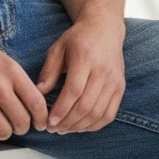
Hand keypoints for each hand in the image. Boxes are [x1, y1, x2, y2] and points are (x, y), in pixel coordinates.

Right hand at [0, 27, 48, 144]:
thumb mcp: (1, 58)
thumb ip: (18, 79)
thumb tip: (33, 103)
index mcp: (11, 71)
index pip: (36, 103)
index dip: (42, 118)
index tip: (42, 123)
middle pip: (22, 122)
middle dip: (23, 126)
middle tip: (18, 123)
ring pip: (4, 132)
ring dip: (5, 132)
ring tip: (1, 124)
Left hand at [36, 18, 125, 133]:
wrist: (104, 29)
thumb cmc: (78, 38)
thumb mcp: (58, 48)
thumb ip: (48, 71)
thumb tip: (38, 93)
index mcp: (85, 57)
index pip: (74, 90)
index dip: (61, 109)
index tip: (49, 121)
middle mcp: (103, 70)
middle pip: (86, 105)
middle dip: (67, 122)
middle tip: (53, 128)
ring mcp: (114, 80)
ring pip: (98, 113)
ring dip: (79, 126)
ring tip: (64, 129)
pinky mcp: (120, 88)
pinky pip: (109, 114)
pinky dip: (94, 125)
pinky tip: (80, 126)